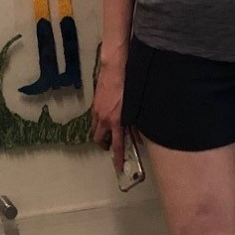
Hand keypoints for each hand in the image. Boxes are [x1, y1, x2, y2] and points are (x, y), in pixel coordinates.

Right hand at [91, 51, 127, 173]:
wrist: (115, 67)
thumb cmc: (128, 85)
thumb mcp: (135, 107)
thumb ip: (135, 124)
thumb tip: (139, 137)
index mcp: (116, 121)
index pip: (117, 145)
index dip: (118, 158)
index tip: (118, 168)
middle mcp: (103, 118)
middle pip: (99, 139)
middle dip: (104, 144)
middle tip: (111, 144)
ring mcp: (97, 111)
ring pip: (95, 129)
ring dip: (100, 133)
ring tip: (109, 131)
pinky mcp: (95, 103)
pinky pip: (95, 118)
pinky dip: (100, 121)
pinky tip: (107, 116)